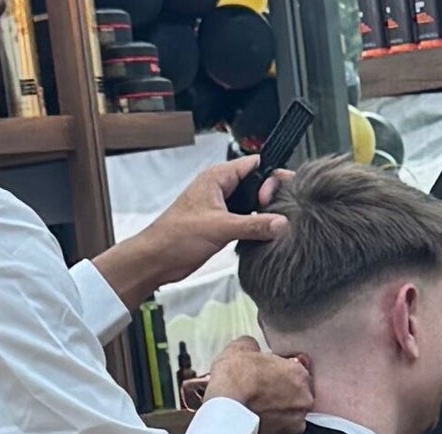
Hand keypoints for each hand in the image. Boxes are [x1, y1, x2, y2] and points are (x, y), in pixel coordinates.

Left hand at [99, 154, 291, 307]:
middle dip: (271, 196)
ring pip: (251, 204)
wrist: (157, 260)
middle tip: (283, 212)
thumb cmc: (176, 236)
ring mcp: (220, 207)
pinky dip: (255, 227)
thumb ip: (254, 225)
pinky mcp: (220, 225)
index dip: (271, 176)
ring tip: (279, 224)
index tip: (282, 193)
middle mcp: (219, 189)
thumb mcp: (220, 228)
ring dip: (263, 214)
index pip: (253, 165)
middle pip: (255, 184)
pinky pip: (245, 220)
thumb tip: (282, 223)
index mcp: (217, 178)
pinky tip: (265, 236)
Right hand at [204, 337, 311, 432]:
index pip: (297, 374)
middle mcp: (304, 401)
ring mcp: (295, 425)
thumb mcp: (240, 348)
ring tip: (256, 414)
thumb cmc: (234, 377)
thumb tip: (251, 348)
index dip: (280, 376)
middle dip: (282, 397)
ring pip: (289, 420)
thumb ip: (252, 346)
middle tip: (261, 396)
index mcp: (299, 375)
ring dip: (277, 417)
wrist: (224, 410)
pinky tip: (253, 427)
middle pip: (296, 398)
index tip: (267, 378)